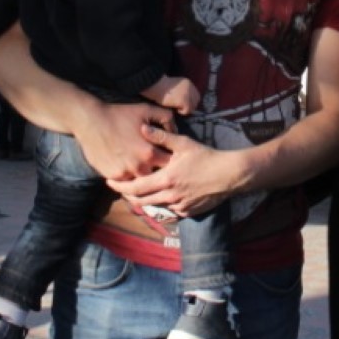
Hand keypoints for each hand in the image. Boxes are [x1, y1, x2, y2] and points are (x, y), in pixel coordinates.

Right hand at [73, 101, 175, 181]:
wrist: (90, 121)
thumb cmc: (120, 114)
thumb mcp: (146, 110)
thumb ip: (166, 119)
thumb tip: (175, 131)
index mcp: (150, 153)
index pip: (169, 165)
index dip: (171, 162)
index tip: (168, 157)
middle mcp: (139, 167)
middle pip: (156, 177)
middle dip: (158, 173)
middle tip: (158, 167)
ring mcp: (124, 174)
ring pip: (140, 182)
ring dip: (143, 177)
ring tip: (143, 170)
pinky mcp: (112, 176)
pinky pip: (125, 183)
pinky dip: (128, 179)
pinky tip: (129, 171)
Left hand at [108, 125, 245, 218]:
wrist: (229, 175)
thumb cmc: (206, 157)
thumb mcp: (184, 144)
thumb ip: (162, 137)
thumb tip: (142, 127)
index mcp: (165, 179)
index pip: (135, 188)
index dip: (119, 187)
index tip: (110, 182)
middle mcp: (169, 196)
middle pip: (141, 201)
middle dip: (128, 196)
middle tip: (121, 188)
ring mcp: (179, 206)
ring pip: (154, 206)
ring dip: (144, 200)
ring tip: (139, 190)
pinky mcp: (188, 212)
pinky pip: (170, 210)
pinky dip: (162, 203)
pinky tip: (163, 194)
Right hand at [154, 76, 200, 116]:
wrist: (154, 85)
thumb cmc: (159, 86)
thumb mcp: (173, 86)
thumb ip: (180, 90)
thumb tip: (183, 101)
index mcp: (187, 82)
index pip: (195, 95)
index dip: (191, 101)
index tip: (183, 105)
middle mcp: (190, 87)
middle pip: (196, 101)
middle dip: (190, 106)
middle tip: (180, 109)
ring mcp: (188, 94)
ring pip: (192, 107)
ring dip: (184, 109)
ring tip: (175, 108)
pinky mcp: (185, 101)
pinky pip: (187, 110)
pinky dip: (181, 111)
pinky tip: (174, 108)